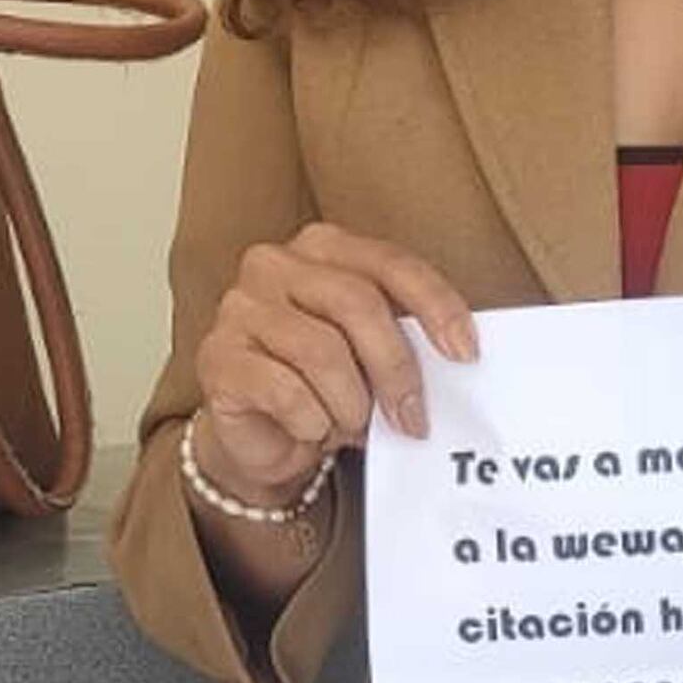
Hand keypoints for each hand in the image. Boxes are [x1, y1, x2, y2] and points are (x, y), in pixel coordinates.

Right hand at [189, 222, 477, 508]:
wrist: (261, 436)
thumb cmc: (321, 384)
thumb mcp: (370, 353)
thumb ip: (403, 338)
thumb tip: (458, 356)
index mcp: (321, 246)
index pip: (390, 263)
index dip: (435, 306)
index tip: (465, 353)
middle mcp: (273, 264)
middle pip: (357, 304)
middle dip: (396, 369)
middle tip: (413, 419)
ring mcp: (238, 307)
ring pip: (322, 352)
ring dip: (350, 404)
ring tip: (351, 426)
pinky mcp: (217, 357)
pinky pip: (285, 391)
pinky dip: (312, 422)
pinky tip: (312, 430)